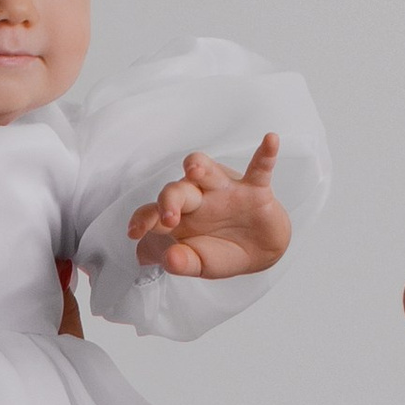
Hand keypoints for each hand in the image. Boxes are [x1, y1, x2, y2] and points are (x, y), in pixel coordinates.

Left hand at [129, 132, 288, 277]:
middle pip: (177, 189)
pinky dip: (265, 154)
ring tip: (194, 169)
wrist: (259, 254)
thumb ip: (184, 263)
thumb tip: (169, 259)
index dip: (142, 218)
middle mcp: (197, 198)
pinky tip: (270, 140)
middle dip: (169, 199)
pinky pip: (259, 167)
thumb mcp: (201, 264)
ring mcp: (225, 190)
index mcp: (178, 217)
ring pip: (207, 169)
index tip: (134, 232)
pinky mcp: (254, 189)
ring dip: (200, 167)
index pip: (153, 211)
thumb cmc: (222, 253)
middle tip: (169, 218)